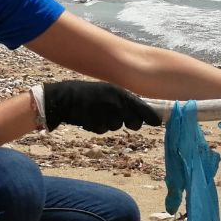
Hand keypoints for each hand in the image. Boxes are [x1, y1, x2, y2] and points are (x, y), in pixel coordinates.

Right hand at [42, 81, 161, 133]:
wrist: (62, 98)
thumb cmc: (86, 94)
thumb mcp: (106, 91)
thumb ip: (122, 101)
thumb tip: (138, 114)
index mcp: (118, 92)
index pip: (141, 106)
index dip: (150, 116)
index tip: (157, 122)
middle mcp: (114, 103)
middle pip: (133, 122)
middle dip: (130, 123)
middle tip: (118, 117)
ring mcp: (105, 114)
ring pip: (115, 127)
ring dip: (108, 123)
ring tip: (97, 112)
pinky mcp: (95, 123)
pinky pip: (101, 130)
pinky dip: (96, 126)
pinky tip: (89, 116)